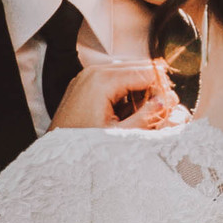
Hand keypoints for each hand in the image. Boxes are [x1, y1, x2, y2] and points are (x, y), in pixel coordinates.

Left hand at [49, 53, 182, 134]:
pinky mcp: (84, 82)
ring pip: (126, 71)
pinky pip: (112, 77)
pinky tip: (125, 111)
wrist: (53, 156)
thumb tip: (169, 101)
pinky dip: (124, 90)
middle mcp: (94, 71)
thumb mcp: (120, 135)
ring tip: (141, 113)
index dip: (162, 88)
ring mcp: (87, 75)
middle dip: (151, 87)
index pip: (146, 71)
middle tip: (158, 110)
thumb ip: (147, 116)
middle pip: (137, 66)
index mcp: (103, 80)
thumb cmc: (82, 147)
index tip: (170, 106)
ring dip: (139, 89)